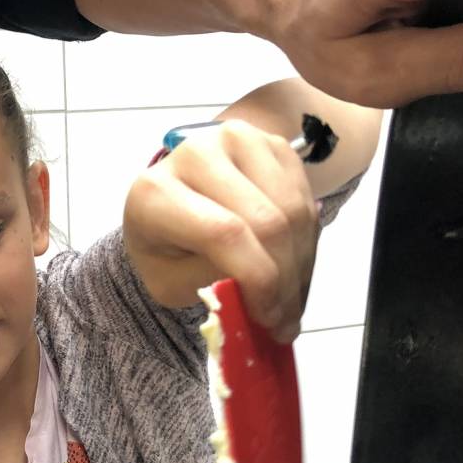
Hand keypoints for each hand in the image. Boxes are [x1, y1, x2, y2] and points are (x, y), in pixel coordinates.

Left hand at [124, 119, 316, 340]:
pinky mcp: (269, 142)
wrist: (173, 203)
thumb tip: (267, 296)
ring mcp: (237, 140)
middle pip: (268, 222)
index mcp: (156, 192)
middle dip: (286, 281)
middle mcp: (196, 154)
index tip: (270, 319)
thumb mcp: (171, 282)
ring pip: (294, 211)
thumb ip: (213, 287)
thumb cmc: (167, 247)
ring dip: (301, 265)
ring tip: (290, 299)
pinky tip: (292, 266)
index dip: (259, 280)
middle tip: (287, 322)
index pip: (224, 233)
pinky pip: (304, 198)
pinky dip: (306, 241)